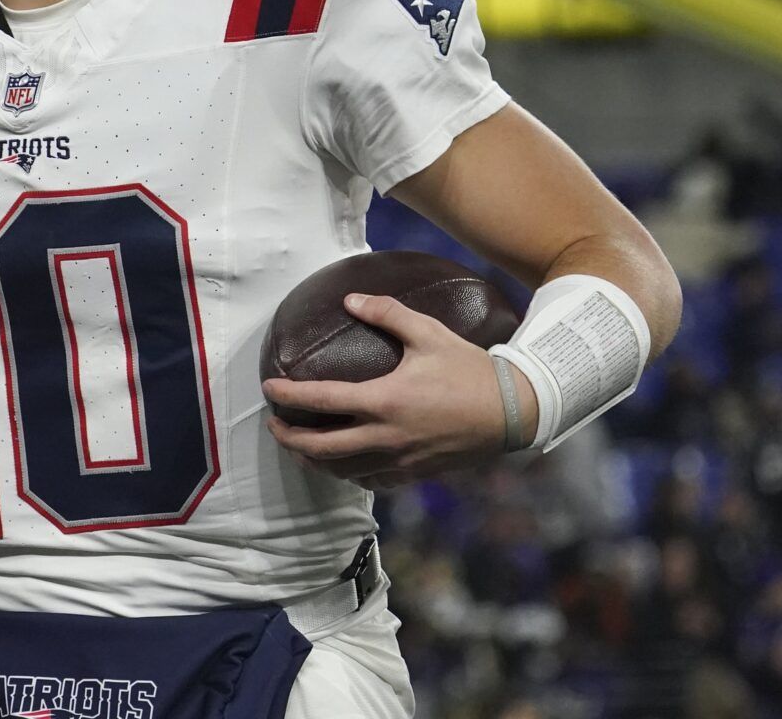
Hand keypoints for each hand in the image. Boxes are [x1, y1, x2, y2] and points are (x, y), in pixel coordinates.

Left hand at [262, 292, 533, 490]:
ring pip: (342, 472)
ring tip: (300, 446)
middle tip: (274, 425)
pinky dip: (349, 474)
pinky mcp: (414, 474)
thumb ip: (387, 313)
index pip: (321, 402)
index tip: (269, 389)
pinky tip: (343, 464)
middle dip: (289, 440)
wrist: (513, 412)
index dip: (288, 397)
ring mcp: (400, 460)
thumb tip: (350, 299)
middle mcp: (386, 436)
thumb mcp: (429, 333)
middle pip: (320, 449)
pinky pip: (371, 481)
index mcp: (384, 401)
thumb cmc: (469, 369)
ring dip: (314, 461)